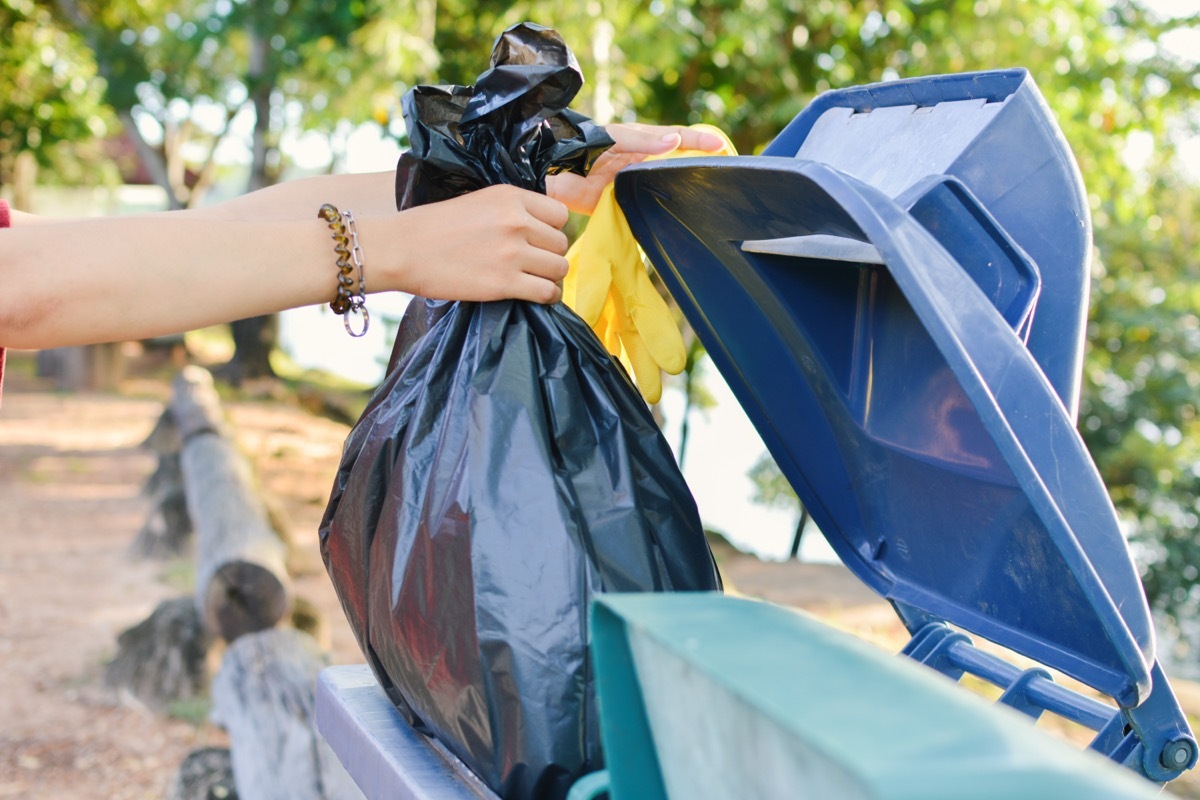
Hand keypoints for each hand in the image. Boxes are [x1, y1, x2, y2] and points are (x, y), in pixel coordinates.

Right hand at [384, 184, 570, 303]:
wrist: (403, 249)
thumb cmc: (434, 226)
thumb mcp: (479, 201)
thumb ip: (511, 209)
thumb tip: (541, 227)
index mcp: (511, 197)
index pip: (560, 214)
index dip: (553, 229)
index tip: (539, 240)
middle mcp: (517, 222)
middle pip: (561, 243)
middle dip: (550, 255)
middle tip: (533, 263)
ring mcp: (512, 253)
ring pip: (559, 268)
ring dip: (550, 277)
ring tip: (535, 280)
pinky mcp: (504, 283)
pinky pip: (548, 292)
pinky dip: (547, 296)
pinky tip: (536, 295)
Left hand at [548, 122, 728, 214]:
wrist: (549, 169)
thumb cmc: (580, 144)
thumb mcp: (614, 137)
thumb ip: (643, 141)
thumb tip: (676, 141)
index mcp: (639, 141)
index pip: (676, 138)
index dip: (699, 141)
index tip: (722, 147)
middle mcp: (638, 162)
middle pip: (674, 165)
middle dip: (696, 168)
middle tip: (722, 175)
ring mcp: (629, 183)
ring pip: (661, 187)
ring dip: (680, 191)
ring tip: (705, 198)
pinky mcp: (617, 204)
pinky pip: (642, 209)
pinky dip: (657, 213)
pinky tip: (671, 220)